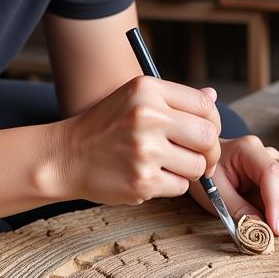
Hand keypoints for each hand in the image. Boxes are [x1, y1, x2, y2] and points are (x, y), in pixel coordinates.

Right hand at [56, 76, 221, 206]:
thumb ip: (174, 99)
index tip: (205, 134)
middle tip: (201, 158)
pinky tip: (150, 176)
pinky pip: (180, 187)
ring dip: (189, 171)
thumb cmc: (103, 127)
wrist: (65, 156)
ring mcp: (145, 151)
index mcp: (147, 90)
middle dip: (210, 152)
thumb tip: (213, 96)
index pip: (205, 106)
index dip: (213, 123)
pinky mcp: (142, 181)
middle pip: (208, 137)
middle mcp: (148, 116)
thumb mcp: (134, 99)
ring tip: (166, 165)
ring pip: (198, 166)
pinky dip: (171, 185)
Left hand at [188, 135, 278, 235]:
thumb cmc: (208, 174)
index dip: (277, 202)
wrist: (204, 159)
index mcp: (247, 151)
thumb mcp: (214, 192)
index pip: (270, 174)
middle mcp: (267, 153)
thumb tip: (261, 229)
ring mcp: (277, 162)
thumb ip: (236, 209)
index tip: (278, 229)